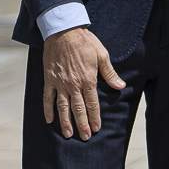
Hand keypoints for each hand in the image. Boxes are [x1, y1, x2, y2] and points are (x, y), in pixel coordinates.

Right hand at [41, 26, 125, 140]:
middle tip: (85, 137)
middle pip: (78, 109)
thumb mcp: (101, 55)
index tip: (96, 128)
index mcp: (88, 80)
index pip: (92, 104)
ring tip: (68, 134)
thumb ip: (110, 73)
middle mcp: (73, 85)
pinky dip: (48, 109)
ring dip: (65, 122)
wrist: (63, 31)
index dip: (94, 117)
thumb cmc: (85, 42)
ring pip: (63, 107)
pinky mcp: (49, 79)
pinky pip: (47, 97)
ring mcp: (60, 83)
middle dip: (82, 124)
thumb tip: (120, 86)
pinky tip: (49, 120)